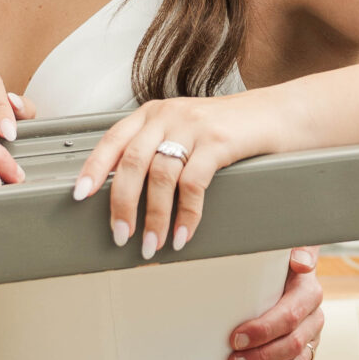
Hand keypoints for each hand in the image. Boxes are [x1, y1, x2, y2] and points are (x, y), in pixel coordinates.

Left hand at [72, 95, 252, 259]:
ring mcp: (193, 125)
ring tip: (151, 245)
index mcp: (153, 114)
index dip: (93, 168)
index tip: (78, 196)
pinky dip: (186, 214)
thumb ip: (160, 152)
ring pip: (159, 175)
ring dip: (153, 217)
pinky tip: (184, 235)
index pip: (112, 140)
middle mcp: (168, 115)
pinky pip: (193, 183)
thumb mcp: (187, 134)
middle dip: (121, 204)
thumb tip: (129, 195)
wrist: (280, 114)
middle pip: (131, 162)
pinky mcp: (219, 140)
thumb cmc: (231, 130)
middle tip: (120, 236)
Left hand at [226, 247, 324, 359]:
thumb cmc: (276, 265)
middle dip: (261, 357)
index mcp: (308, 292)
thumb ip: (292, 251)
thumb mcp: (281, 251)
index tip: (235, 338)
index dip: (262, 330)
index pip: (288, 315)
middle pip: (292, 344)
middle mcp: (314, 318)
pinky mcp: (310, 357)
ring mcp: (313, 339)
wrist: (288, 271)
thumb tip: (300, 261)